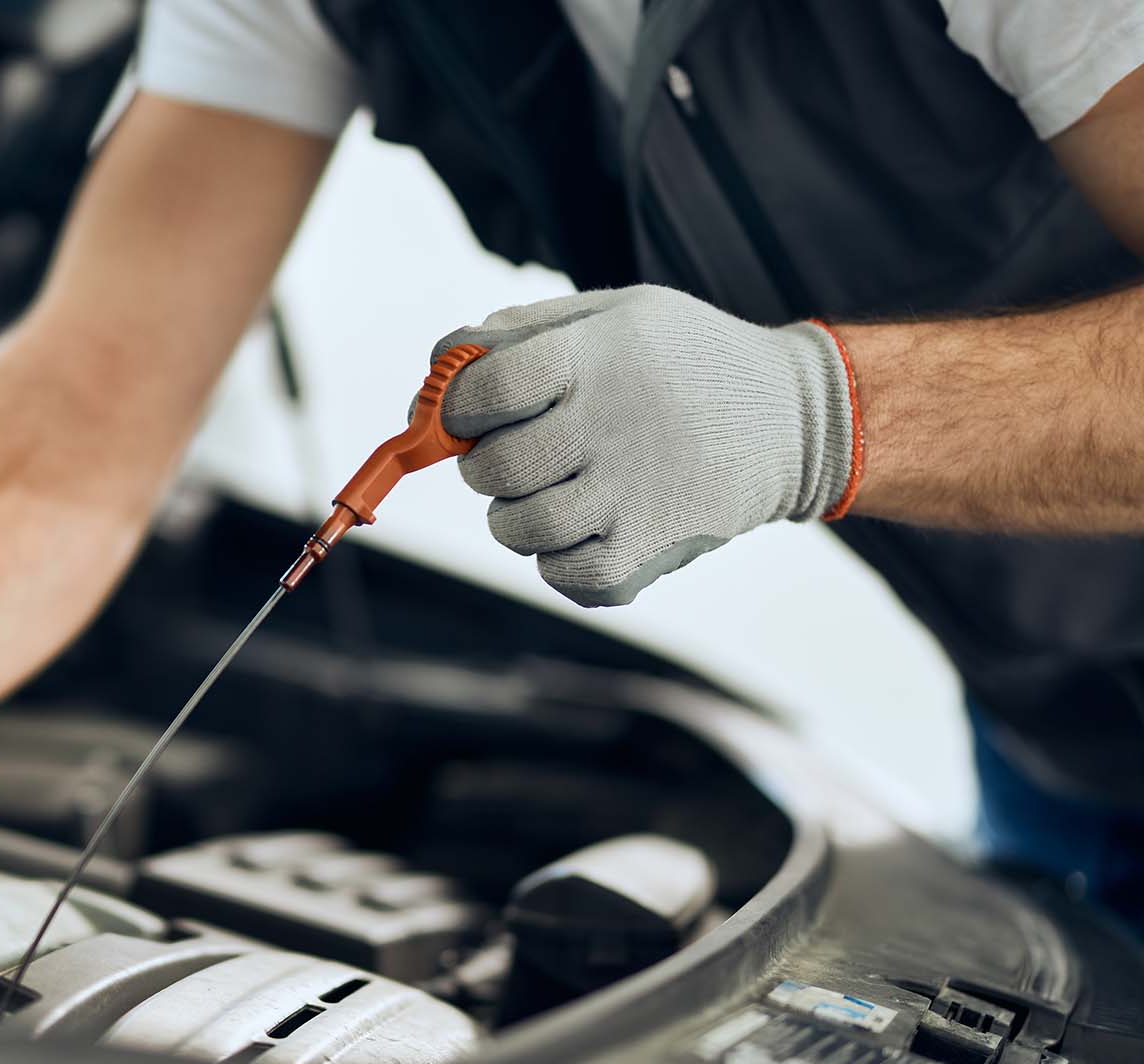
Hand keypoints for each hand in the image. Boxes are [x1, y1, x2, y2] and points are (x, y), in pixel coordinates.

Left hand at [436, 285, 859, 606]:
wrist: (796, 422)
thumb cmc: (685, 363)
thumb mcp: (617, 313)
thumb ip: (523, 330)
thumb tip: (441, 365)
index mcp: (598, 357)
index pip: (484, 391)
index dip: (458, 406)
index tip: (470, 412)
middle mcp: (612, 426)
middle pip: (492, 468)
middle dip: (484, 465)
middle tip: (515, 454)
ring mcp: (631, 496)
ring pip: (517, 529)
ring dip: (515, 516)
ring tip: (550, 491)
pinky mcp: (648, 551)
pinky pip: (562, 575)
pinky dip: (558, 558)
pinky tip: (587, 525)